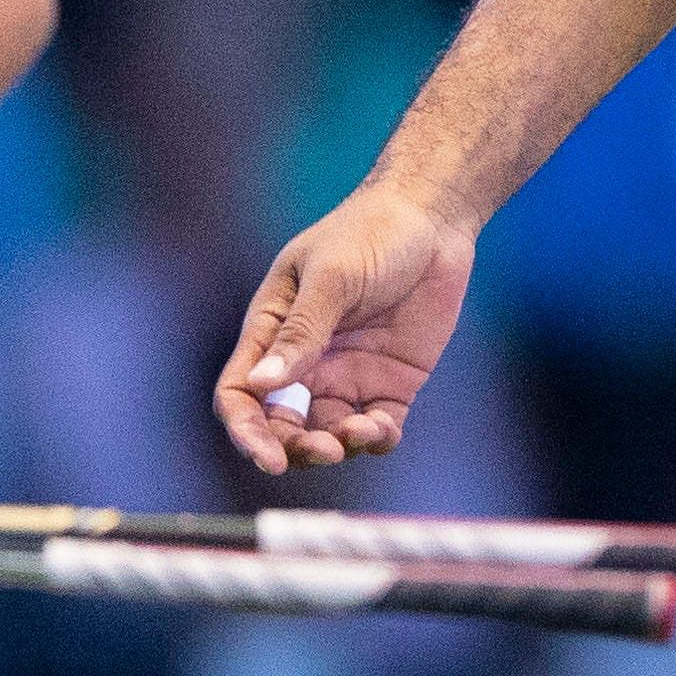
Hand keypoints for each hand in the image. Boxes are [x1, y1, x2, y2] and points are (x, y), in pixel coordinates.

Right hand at [219, 183, 475, 473]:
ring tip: (361, 433)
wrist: (433, 218)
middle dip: (295, 448)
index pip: (242, 393)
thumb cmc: (371, 232)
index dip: (247, 431)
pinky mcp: (390, 382)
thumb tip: (261, 384)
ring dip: (339, 446)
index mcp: (273, 330)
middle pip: (281, 425)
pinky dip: (377, 439)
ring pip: (328, 433)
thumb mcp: (331, 277)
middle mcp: (305, 360)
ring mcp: (347, 374)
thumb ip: (300, 331)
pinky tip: (384, 429)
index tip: (267, 457)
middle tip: (325, 450)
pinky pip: (377, 427)